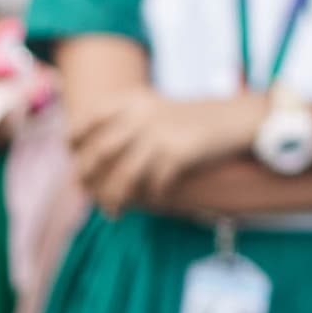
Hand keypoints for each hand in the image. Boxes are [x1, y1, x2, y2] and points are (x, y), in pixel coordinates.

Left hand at [65, 89, 261, 210]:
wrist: (239, 117)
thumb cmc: (196, 118)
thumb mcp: (158, 108)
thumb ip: (128, 122)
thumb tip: (94, 156)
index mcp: (134, 99)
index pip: (88, 119)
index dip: (74, 140)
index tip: (73, 157)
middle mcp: (141, 114)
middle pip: (99, 151)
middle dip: (87, 177)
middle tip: (86, 193)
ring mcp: (159, 134)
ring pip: (122, 175)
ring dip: (113, 198)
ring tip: (112, 213)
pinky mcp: (178, 153)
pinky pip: (153, 184)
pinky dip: (149, 198)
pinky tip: (152, 202)